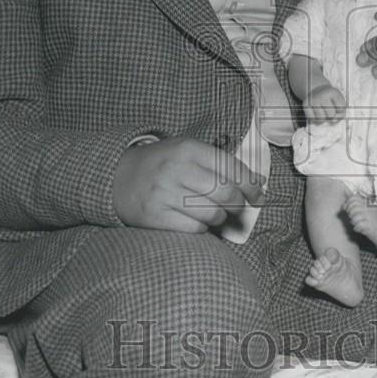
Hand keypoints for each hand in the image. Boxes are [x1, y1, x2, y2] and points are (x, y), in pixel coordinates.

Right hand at [112, 136, 265, 232]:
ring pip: (212, 214)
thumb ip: (219, 163)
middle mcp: (176, 169)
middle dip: (238, 204)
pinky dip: (202, 228)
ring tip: (214, 213)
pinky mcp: (154, 216)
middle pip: (225, 193)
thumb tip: (257, 182)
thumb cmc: (162, 164)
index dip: (251, 185)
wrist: (117, 176)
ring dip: (220, 218)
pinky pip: (194, 229)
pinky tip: (196, 220)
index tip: (259, 196)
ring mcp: (163, 193)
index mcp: (188, 148)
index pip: (231, 168)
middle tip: (237, 207)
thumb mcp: (187, 151)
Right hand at [303, 83, 345, 122]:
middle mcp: (321, 95)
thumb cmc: (330, 98)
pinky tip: (316, 113)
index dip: (340, 110)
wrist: (317, 90)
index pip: (341, 109)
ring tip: (322, 111)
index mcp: (333, 92)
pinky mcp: (305, 105)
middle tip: (329, 108)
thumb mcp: (340, 101)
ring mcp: (312, 100)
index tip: (336, 104)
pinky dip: (315, 119)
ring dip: (323, 118)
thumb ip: (341, 113)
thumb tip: (333, 121)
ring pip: (321, 119)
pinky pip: (312, 119)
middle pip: (331, 115)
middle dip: (331, 115)